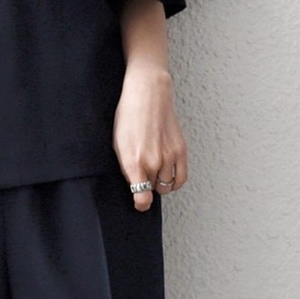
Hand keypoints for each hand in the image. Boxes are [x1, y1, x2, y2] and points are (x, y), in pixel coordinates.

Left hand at [112, 64, 188, 211]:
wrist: (148, 95)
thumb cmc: (128, 117)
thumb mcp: (118, 145)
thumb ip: (127, 168)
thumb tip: (135, 184)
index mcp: (134, 162)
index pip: (142, 198)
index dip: (140, 203)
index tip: (139, 202)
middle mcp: (153, 162)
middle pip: (153, 190)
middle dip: (147, 185)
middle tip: (142, 173)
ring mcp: (169, 157)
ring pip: (167, 186)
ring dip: (160, 182)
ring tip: (153, 169)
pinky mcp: (181, 150)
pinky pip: (181, 179)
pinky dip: (175, 181)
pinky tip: (168, 175)